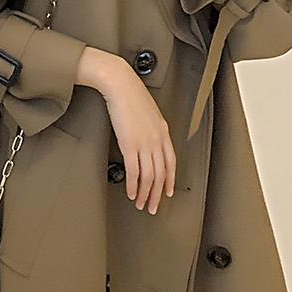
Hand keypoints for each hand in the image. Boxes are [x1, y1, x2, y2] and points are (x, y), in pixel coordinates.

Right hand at [75, 47, 175, 213]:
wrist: (120, 84)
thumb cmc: (130, 94)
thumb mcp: (148, 111)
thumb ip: (151, 127)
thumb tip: (148, 140)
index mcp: (163, 131)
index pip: (171, 162)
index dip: (170, 180)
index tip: (167, 192)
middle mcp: (157, 139)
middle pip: (161, 173)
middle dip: (157, 194)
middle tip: (152, 206)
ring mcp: (144, 143)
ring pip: (149, 176)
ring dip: (145, 194)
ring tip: (140, 204)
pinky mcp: (130, 144)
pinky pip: (134, 172)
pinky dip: (133, 185)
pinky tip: (131, 193)